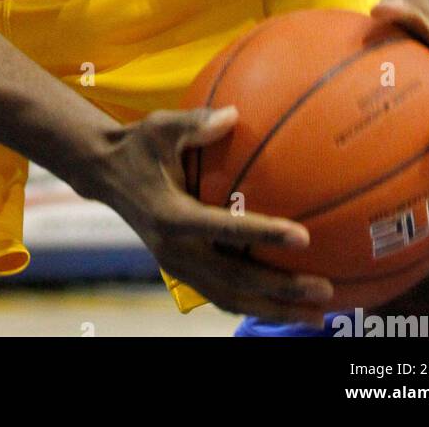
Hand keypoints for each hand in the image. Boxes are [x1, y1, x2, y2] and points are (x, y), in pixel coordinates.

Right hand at [92, 108, 335, 324]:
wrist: (104, 174)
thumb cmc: (137, 145)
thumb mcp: (158, 126)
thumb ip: (194, 123)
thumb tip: (233, 115)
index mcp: (172, 215)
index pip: (225, 229)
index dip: (264, 234)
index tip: (304, 237)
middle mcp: (175, 250)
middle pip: (235, 281)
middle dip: (281, 290)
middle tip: (324, 290)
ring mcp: (178, 266)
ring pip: (231, 298)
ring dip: (274, 309)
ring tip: (316, 315)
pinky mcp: (182, 272)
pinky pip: (223, 295)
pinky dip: (255, 305)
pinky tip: (285, 306)